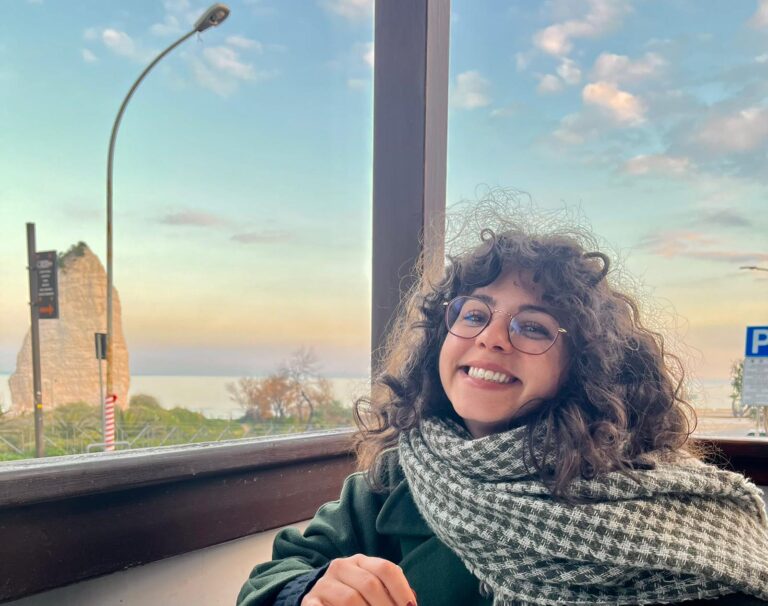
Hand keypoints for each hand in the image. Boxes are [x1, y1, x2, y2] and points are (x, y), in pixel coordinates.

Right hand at [301, 554, 416, 605]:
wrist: (317, 598)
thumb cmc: (353, 595)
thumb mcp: (370, 587)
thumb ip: (388, 592)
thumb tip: (410, 605)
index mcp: (360, 561)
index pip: (386, 569)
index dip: (402, 590)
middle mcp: (341, 567)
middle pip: (370, 584)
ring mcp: (324, 584)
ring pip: (350, 598)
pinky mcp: (310, 601)